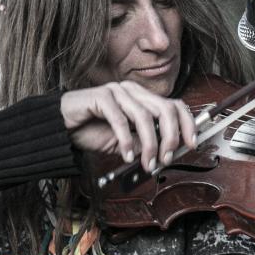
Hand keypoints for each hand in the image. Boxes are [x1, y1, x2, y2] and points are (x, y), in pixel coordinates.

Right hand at [60, 82, 196, 172]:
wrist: (62, 127)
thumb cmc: (92, 131)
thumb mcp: (126, 142)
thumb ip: (145, 142)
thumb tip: (168, 151)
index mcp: (142, 98)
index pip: (175, 105)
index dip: (187, 124)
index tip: (191, 144)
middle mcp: (133, 91)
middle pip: (165, 109)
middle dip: (171, 137)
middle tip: (166, 159)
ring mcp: (117, 91)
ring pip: (145, 116)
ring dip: (149, 144)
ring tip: (145, 163)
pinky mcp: (101, 97)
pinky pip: (120, 119)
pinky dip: (126, 141)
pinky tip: (126, 155)